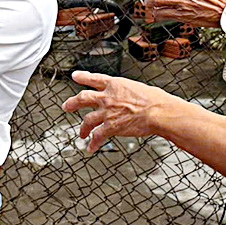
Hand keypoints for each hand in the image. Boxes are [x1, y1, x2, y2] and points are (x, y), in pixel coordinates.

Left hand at [66, 71, 181, 151]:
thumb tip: (129, 97)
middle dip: (72, 103)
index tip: (75, 76)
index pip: (93, 78)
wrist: (158, 112)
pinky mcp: (111, 127)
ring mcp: (107, 113)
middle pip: (82, 98)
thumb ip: (127, 92)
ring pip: (87, 120)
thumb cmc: (154, 100)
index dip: (82, 77)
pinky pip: (98, 137)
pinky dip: (94, 143)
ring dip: (83, 128)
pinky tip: (91, 148)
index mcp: (114, 84)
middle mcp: (107, 97)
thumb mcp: (138, 88)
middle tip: (67, 106)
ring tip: (81, 133)